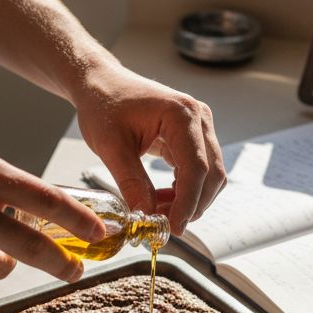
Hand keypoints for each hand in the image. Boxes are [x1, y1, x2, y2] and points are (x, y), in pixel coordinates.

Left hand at [72, 63, 225, 235]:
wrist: (101, 83)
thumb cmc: (103, 105)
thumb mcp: (111, 148)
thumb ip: (131, 183)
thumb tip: (146, 218)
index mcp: (181, 115)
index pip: (196, 168)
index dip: (187, 203)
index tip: (173, 228)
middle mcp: (199, 118)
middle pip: (211, 174)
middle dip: (191, 205)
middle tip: (163, 227)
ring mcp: (200, 126)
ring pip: (210, 175)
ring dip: (190, 200)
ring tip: (158, 213)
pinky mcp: (193, 135)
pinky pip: (199, 169)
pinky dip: (185, 189)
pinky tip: (162, 199)